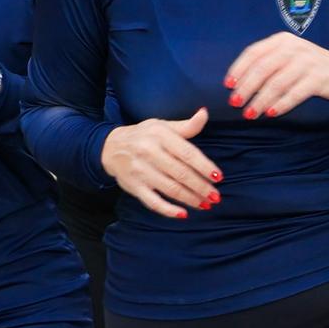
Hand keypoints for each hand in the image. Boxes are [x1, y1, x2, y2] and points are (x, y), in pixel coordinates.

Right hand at [100, 110, 221, 216]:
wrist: (109, 147)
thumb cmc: (143, 136)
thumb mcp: (162, 126)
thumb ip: (186, 125)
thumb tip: (204, 113)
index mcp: (160, 136)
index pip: (188, 153)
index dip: (204, 166)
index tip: (218, 177)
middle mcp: (150, 153)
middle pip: (181, 173)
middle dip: (201, 187)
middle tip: (215, 196)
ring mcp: (141, 171)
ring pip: (170, 189)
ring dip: (190, 199)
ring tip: (205, 204)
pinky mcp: (134, 187)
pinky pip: (153, 202)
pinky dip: (168, 210)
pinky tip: (183, 214)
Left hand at [223, 32, 328, 119]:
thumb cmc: (310, 68)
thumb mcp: (289, 57)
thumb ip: (268, 63)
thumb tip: (238, 83)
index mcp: (283, 40)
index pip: (254, 52)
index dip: (239, 69)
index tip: (228, 85)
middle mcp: (294, 48)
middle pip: (263, 68)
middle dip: (246, 88)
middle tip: (235, 103)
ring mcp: (308, 62)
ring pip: (277, 83)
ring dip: (261, 100)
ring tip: (250, 113)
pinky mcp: (319, 78)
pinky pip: (295, 93)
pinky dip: (281, 105)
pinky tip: (271, 113)